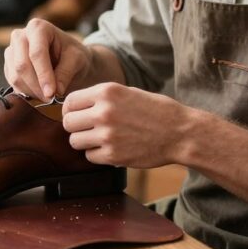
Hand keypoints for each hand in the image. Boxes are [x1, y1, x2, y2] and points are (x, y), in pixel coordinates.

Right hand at [3, 18, 94, 99]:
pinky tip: (39, 95)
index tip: (52, 93)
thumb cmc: (73, 55)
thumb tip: (55, 91)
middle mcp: (20, 36)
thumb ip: (66, 72)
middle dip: (36, 86)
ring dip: (31, 92)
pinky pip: (12, 83)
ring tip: (47, 98)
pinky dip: (25, 93)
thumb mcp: (77, 60)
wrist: (67, 59)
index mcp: (38, 27)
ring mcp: (11, 51)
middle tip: (50, 99)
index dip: (44, 75)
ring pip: (15, 76)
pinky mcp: (8, 65)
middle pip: (22, 65)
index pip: (37, 53)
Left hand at [62, 82, 188, 167]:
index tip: (76, 115)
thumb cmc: (155, 110)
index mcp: (106, 92)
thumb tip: (74, 105)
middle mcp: (104, 112)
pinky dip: (97, 154)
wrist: (179, 132)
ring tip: (100, 139)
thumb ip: (101, 97)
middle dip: (75, 126)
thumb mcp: (127, 92)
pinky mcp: (113, 155)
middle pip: (68, 122)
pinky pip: (89, 156)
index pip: (69, 102)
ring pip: (74, 141)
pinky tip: (111, 148)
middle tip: (88, 129)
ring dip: (84, 141)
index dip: (70, 110)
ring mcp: (107, 135)